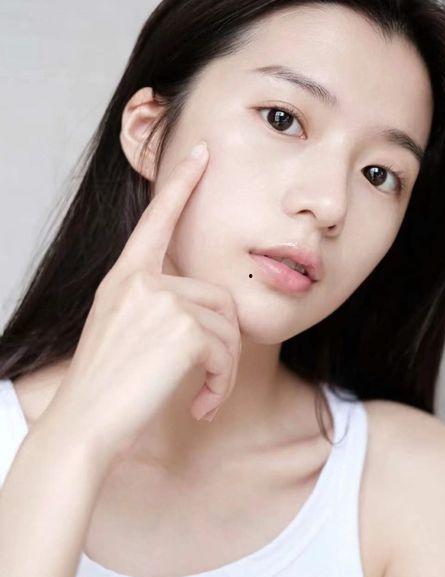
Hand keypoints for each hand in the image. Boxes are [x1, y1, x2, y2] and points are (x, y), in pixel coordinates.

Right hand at [41, 141, 240, 461]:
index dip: (182, 183)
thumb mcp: (125, 331)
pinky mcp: (183, 328)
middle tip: (213, 381)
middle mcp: (141, 280)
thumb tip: (212, 311)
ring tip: (204, 398)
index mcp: (125, 277)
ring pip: (227, 326)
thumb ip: (160, 307)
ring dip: (224, 370)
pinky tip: (201, 407)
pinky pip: (227, 351)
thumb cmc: (106, 386)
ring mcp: (160, 300)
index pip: (157, 219)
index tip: (201, 151)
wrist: (84, 425)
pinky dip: (222, 384)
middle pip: (218, 297)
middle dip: (224, 345)